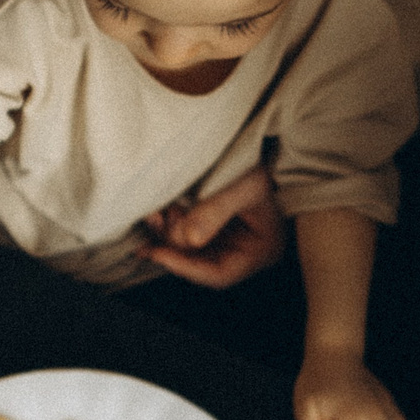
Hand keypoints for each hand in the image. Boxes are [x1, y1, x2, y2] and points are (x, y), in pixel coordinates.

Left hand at [139, 164, 287, 287]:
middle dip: (173, 247)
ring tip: (155, 215)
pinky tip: (158, 214)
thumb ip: (216, 210)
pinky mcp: (211, 225)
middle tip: (157, 223)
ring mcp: (226, 239)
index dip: (187, 268)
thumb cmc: (264, 167)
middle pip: (200, 263)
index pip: (220, 274)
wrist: (264, 145)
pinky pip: (185, 233)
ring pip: (189, 250)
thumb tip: (188, 238)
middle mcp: (242, 250)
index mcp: (260, 250)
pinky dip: (169, 225)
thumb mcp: (245, 186)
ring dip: (167, 235)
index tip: (160, 254)